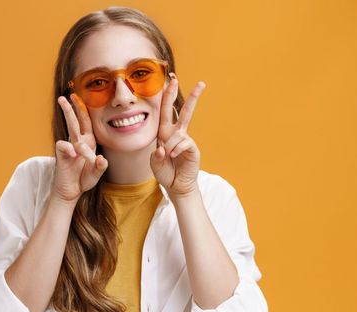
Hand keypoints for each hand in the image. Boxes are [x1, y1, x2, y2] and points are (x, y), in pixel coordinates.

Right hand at [52, 94, 107, 202]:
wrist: (70, 191)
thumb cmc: (83, 180)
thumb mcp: (96, 174)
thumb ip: (100, 167)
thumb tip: (101, 159)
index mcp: (88, 142)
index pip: (87, 123)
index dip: (85, 110)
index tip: (83, 97)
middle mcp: (79, 141)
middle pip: (77, 119)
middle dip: (74, 105)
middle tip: (70, 93)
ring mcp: (69, 147)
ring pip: (69, 127)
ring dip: (68, 113)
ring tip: (63, 101)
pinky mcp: (62, 155)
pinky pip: (63, 146)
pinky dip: (68, 147)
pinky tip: (72, 153)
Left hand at [151, 73, 205, 196]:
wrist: (176, 186)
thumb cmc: (165, 173)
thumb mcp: (154, 163)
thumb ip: (156, 156)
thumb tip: (165, 148)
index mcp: (165, 133)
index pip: (167, 110)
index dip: (168, 95)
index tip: (172, 80)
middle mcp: (176, 133)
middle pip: (184, 111)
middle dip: (192, 96)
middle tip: (201, 83)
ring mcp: (186, 140)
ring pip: (180, 130)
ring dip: (170, 144)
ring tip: (169, 157)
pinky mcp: (192, 148)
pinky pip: (183, 143)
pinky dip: (175, 150)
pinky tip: (173, 157)